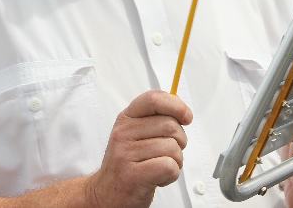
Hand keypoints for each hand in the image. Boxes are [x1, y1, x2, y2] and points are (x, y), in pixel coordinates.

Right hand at [86, 90, 192, 207]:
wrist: (106, 194)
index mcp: (126, 119)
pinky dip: (172, 174)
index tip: (186, 116)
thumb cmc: (127, 164)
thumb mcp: (135, 135)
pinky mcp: (132, 175)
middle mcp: (124, 133)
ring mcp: (126, 154)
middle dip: (180, 140)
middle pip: (170, 125)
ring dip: (176, 160)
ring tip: (160, 166)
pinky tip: (159, 177)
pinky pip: (169, 166)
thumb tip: (182, 111)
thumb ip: (155, 120)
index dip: (176, 105)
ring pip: (172, 147)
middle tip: (169, 152)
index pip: (153, 99)